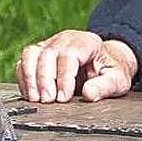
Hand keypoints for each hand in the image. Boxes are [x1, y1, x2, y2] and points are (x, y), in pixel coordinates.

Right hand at [16, 30, 137, 103]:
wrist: (104, 62)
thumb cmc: (110, 70)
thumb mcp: (117, 79)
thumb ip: (105, 87)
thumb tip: (89, 94)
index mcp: (86, 42)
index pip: (69, 55)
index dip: (64, 77)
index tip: (63, 98)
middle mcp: (65, 39)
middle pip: (47, 54)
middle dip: (44, 79)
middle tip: (48, 101)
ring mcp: (50, 44)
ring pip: (31, 54)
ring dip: (30, 78)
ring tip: (35, 99)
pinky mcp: (38, 54)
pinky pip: (24, 62)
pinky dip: (24, 79)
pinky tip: (31, 95)